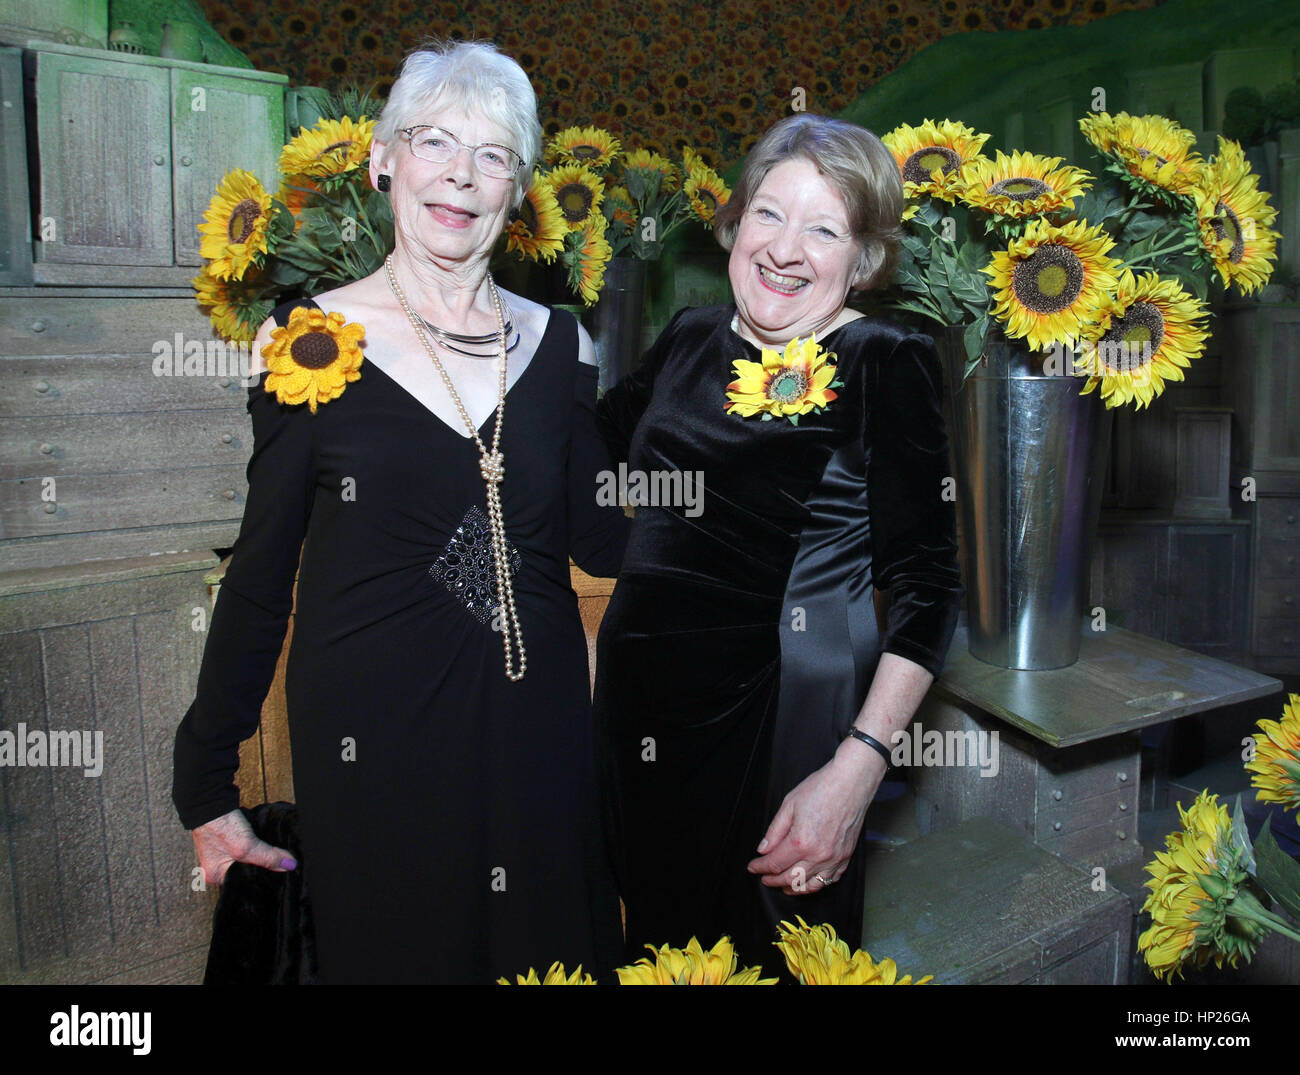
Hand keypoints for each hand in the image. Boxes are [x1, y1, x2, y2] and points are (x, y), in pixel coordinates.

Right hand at [192, 808, 296, 886]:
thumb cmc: (218, 825)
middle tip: (280, 864)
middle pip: (248, 871)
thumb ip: (268, 857)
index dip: (263, 880)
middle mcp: (217, 866)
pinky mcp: (230, 839)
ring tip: (275, 856)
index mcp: (215, 875)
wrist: (210, 799)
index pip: (245, 884)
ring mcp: (223, 852)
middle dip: (263, 867)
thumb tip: (289, 865)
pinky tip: (267, 845)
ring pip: (250, 859)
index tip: (280, 874)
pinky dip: (258, 846)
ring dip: (262, 855)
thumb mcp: (246, 846)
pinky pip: (249, 847)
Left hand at [746, 746, 886, 894]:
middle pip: (790, 878)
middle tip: (764, 878)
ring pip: (810, 885)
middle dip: (773, 880)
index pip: (775, 863)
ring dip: (794, 887)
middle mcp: (818, 855)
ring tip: (783, 885)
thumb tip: (764, 849)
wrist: (851, 782)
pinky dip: (816, 884)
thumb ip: (775, 830)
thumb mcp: (789, 804)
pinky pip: (830, 879)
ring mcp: (834, 858)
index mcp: (801, 841)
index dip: (761, 867)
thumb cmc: (822, 788)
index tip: (753, 867)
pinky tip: (807, 880)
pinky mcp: (846, 857)